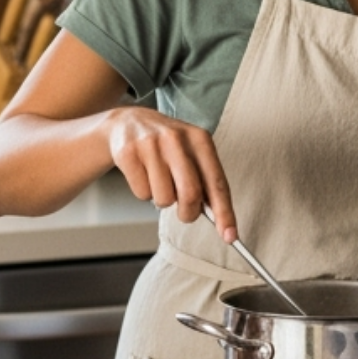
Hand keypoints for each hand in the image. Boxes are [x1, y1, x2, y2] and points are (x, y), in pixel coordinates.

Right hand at [103, 106, 236, 242]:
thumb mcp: (191, 153)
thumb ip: (205, 181)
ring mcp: (150, 144)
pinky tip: (143, 174)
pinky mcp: (128, 153)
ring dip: (163, 200)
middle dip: (189, 213)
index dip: (224, 213)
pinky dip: (144, 192)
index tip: (230, 236)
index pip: (217, 182)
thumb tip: (221, 221)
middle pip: (190, 194)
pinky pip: (142, 194)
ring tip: (159, 181)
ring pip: (164, 199)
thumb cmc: (166, 146)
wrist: (128, 122)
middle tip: (185, 213)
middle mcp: (176, 138)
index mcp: (199, 139)